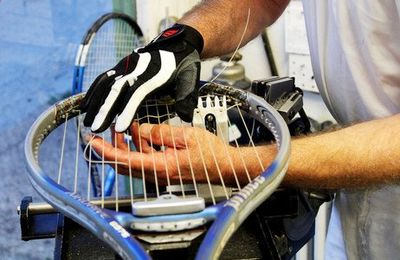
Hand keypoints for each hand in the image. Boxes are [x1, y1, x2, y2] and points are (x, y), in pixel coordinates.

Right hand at [80, 24, 203, 132]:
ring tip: (87, 122)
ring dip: (95, 103)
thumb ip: (186, 97)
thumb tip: (185, 116)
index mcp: (154, 74)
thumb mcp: (191, 79)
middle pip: (117, 90)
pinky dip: (93, 92)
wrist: (177, 44)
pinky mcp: (121, 66)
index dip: (127, 111)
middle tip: (95, 128)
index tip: (119, 128)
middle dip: (104, 110)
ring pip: (106, 84)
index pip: (137, 94)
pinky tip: (86, 105)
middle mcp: (136, 68)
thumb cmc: (184, 65)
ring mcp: (126, 65)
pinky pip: (103, 79)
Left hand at [87, 123, 259, 185]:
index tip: (93, 141)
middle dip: (112, 146)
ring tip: (122, 128)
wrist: (225, 166)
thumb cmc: (210, 154)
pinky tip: (139, 133)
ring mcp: (161, 173)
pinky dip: (138, 147)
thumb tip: (138, 131)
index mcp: (161, 167)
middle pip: (125, 163)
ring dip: (125, 145)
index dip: (106, 151)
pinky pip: (145, 159)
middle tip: (104, 130)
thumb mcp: (185, 136)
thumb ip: (159, 133)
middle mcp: (157, 174)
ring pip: (134, 161)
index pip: (124, 161)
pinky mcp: (165, 169)